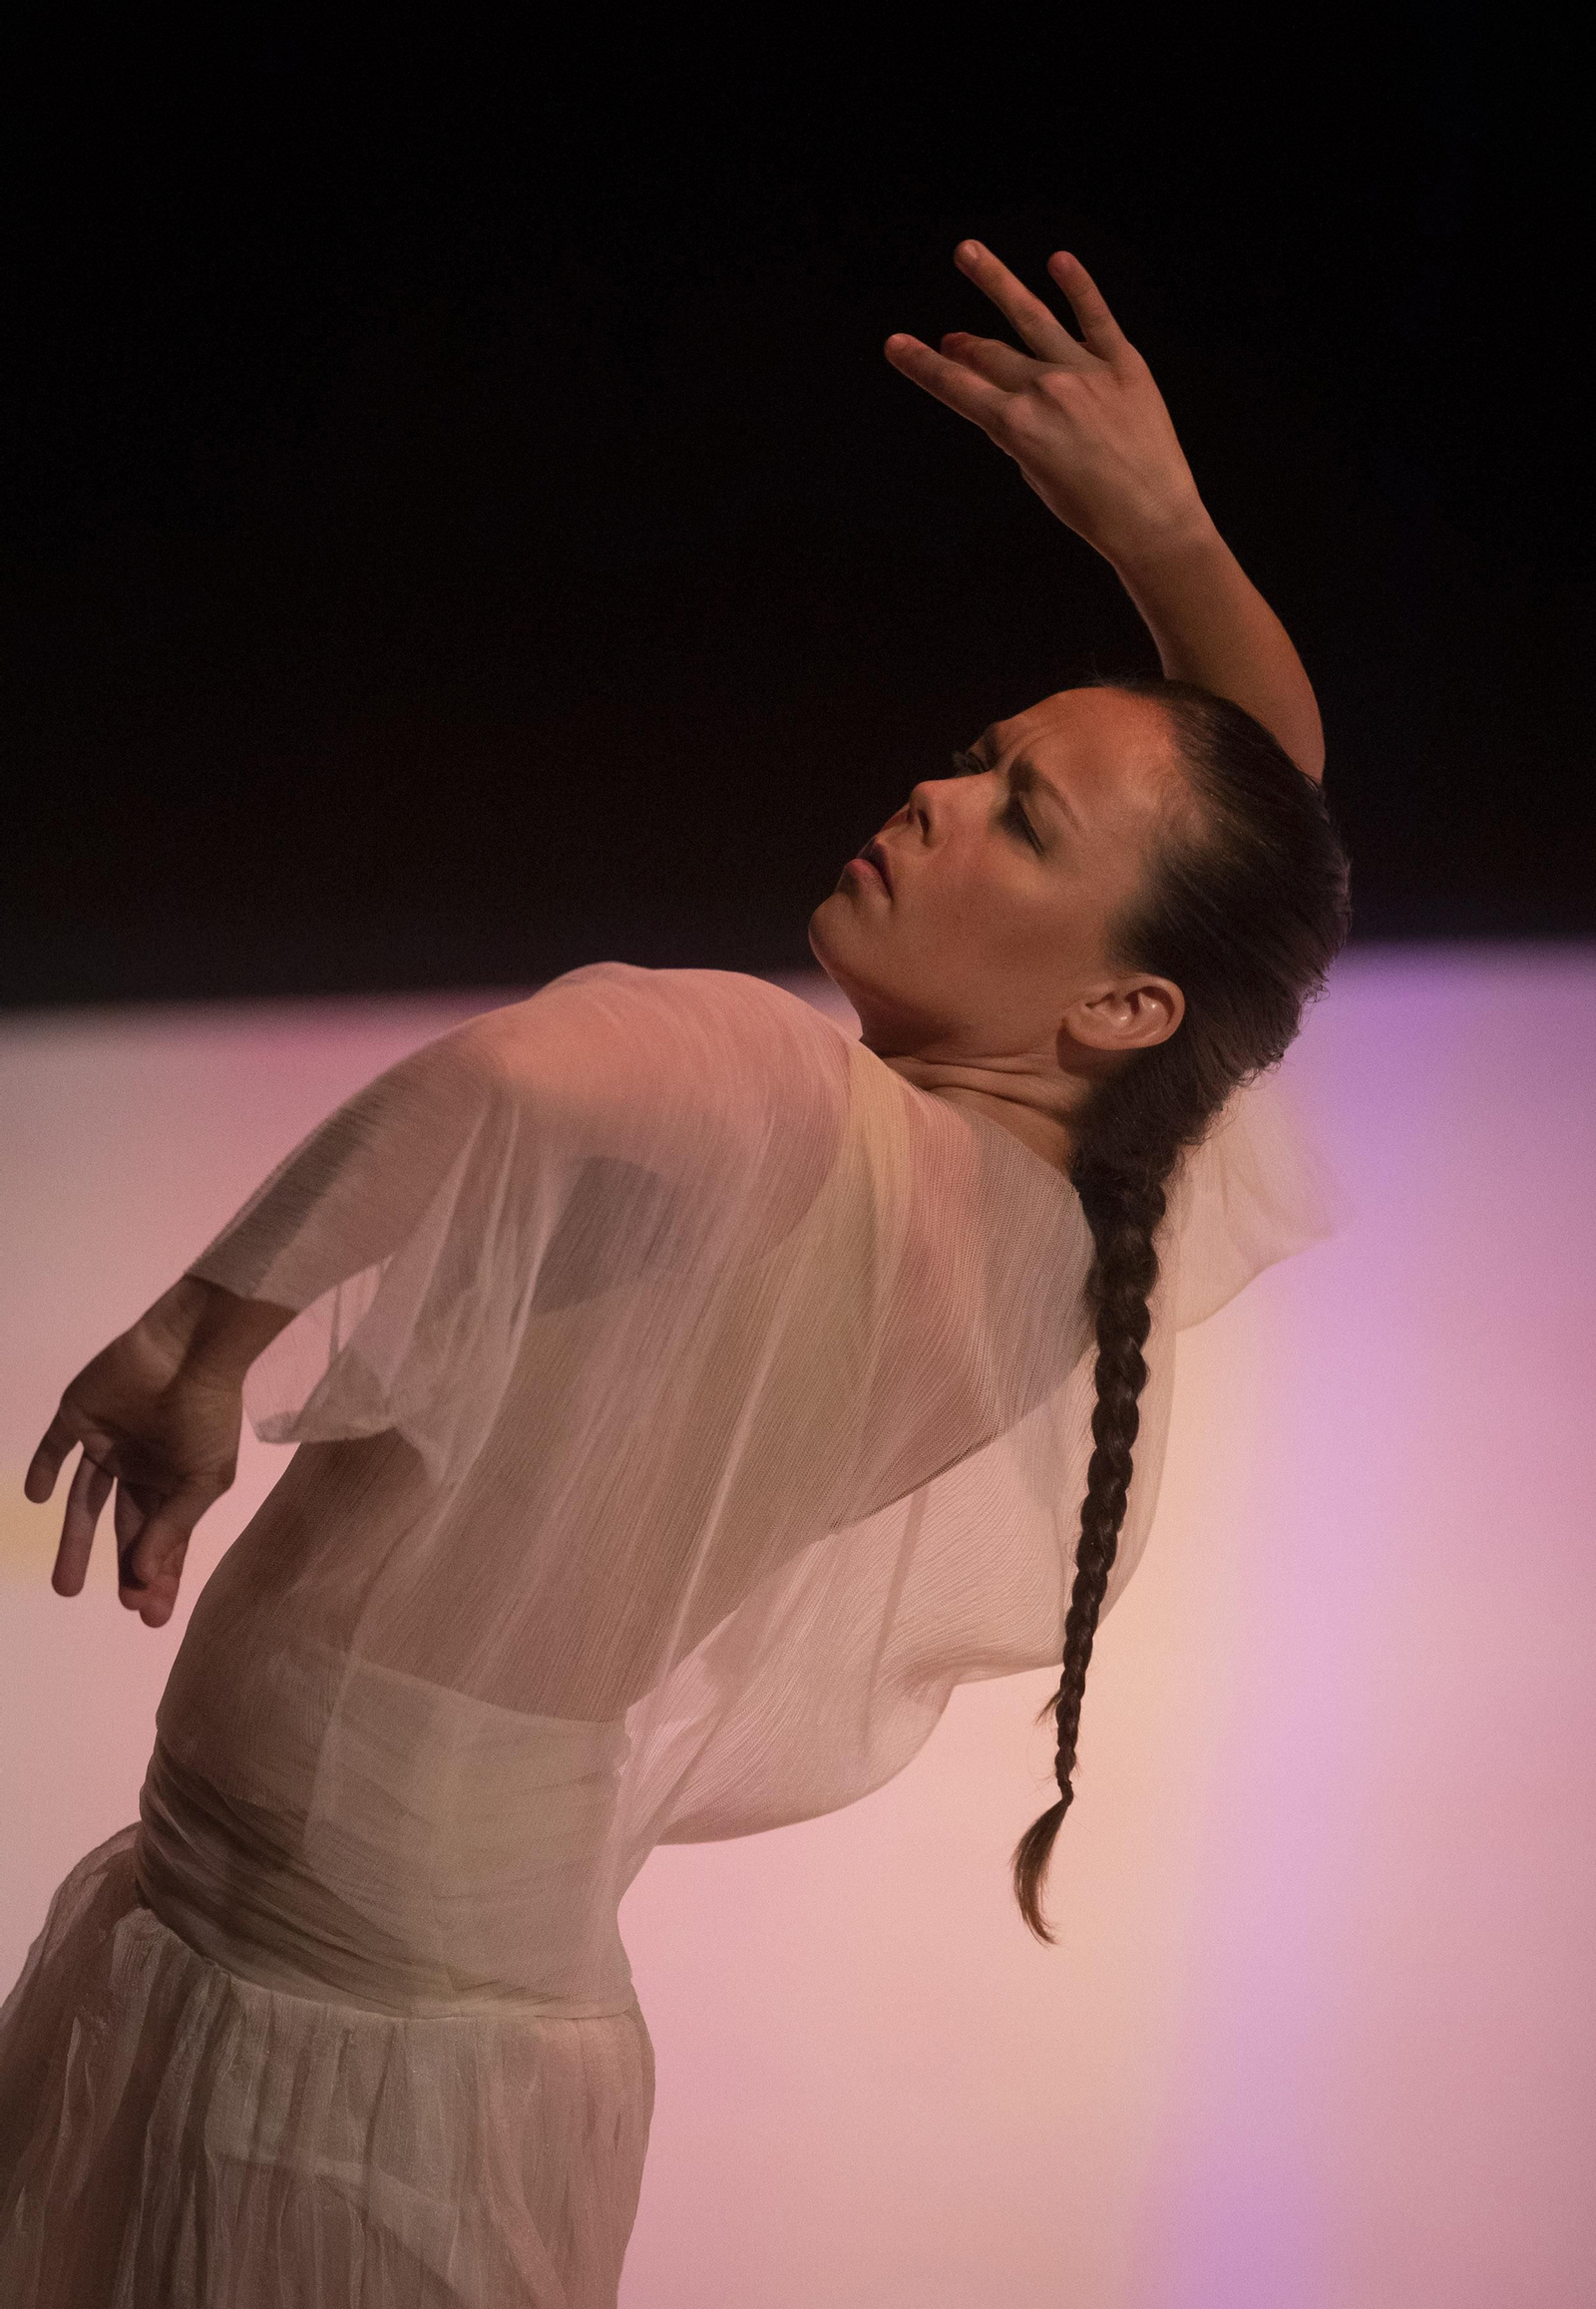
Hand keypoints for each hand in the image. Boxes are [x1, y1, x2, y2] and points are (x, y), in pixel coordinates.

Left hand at [24, 1310, 244, 1626]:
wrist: (188, 1351)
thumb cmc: (207, 1415)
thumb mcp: (203, 1480)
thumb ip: (171, 1527)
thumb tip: (143, 1576)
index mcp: (174, 1479)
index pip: (163, 1536)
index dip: (159, 1576)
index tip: (150, 1616)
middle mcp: (139, 1465)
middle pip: (125, 1525)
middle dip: (122, 1566)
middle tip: (119, 1605)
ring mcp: (108, 1442)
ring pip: (84, 1500)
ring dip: (74, 1541)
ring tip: (65, 1587)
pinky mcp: (77, 1417)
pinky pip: (54, 1448)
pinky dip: (42, 1471)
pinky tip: (36, 1499)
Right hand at [885, 242, 1208, 567]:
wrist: (1154, 520)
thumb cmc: (1093, 512)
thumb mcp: (1037, 476)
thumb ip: (1017, 432)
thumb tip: (1001, 398)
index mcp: (1016, 426)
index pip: (956, 387)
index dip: (922, 364)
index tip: (896, 344)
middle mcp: (1045, 389)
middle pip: (990, 354)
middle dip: (964, 347)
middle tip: (953, 340)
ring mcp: (1085, 370)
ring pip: (1031, 315)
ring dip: (995, 280)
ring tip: (968, 252)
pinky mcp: (1124, 363)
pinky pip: (1095, 315)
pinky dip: (1077, 286)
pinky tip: (1058, 261)